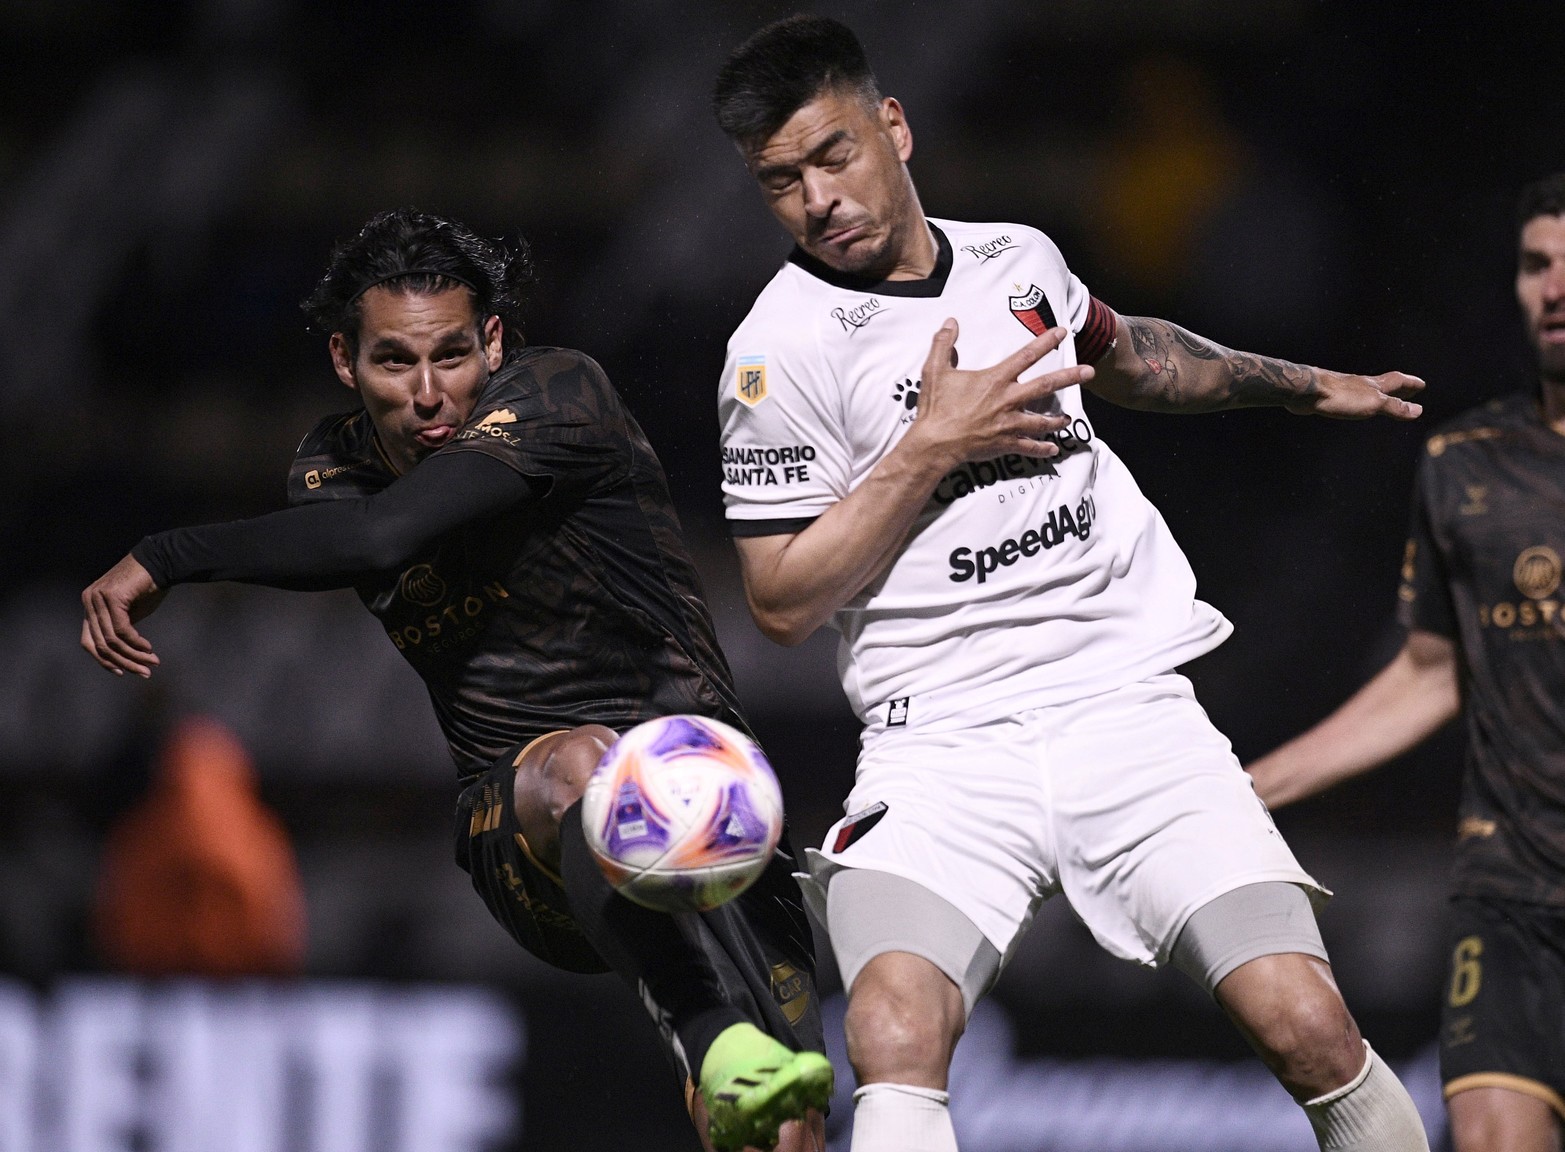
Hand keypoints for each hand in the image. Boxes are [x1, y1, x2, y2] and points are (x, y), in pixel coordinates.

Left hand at [81, 553, 165, 676]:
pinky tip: (148, 648)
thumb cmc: (149, 585)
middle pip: (100, 644)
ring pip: (112, 640)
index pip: (89, 642)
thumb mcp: (130, 612)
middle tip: (144, 672)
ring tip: (152, 662)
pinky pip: (122, 630)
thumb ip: (120, 628)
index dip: (104, 661)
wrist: (161, 561)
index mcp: (89, 604)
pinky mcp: (112, 597)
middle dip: (123, 662)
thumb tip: (120, 654)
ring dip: (133, 655)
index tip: (122, 672)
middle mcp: (88, 601)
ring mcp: (98, 598)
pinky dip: (136, 643)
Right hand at [906, 319, 1093, 467]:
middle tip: (1090, 371)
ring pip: (1043, 421)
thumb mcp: (935, 370)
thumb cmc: (936, 407)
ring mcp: (1009, 424)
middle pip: (1046, 385)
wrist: (935, 443)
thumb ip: (944, 344)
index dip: (1046, 342)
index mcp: (996, 379)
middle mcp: (1008, 400)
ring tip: (1070, 418)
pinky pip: (1029, 447)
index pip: (1027, 355)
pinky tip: (1053, 448)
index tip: (1062, 332)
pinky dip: (1042, 448)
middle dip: (1070, 377)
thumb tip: (950, 322)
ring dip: (1058, 419)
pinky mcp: (1005, 444)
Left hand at [1300, 371, 1424, 419]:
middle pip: (1384, 385)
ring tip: (1383, 399)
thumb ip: (1395, 407)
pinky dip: (1359, 402)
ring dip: (1378, 395)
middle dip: (1399, 389)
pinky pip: (1350, 398)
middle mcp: (1361, 384)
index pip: (1398, 381)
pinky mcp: (1330, 397)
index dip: (1410, 384)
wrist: (1306, 392)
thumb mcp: (1374, 404)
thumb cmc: (1340, 396)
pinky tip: (1352, 406)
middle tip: (1409, 390)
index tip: (1421, 384)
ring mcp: (1345, 389)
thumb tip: (1418, 410)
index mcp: (1374, 385)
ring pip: (1366, 391)